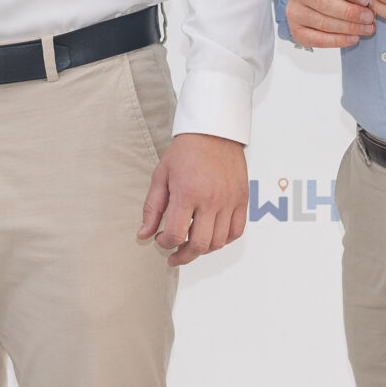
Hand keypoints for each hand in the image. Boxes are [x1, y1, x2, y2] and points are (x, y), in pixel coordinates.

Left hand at [137, 133, 247, 267]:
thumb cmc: (186, 150)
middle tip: (174, 256)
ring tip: (191, 245)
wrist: (213, 131)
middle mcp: (210, 199)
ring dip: (203, 249)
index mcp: (187, 193)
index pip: (175, 234)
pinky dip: (224, 240)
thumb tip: (143, 234)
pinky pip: (236, 231)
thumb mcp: (161, 176)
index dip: (165, 244)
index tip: (160, 239)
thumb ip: (152, 208)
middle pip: (199, 245)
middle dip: (183, 256)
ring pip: (218, 242)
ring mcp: (229, 200)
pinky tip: (212, 236)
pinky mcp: (242, 199)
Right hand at [285, 0, 374, 48]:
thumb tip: (370, 0)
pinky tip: (354, 39)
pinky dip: (338, 41)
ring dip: (349, 28)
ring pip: (323, 23)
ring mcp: (294, 11)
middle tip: (370, 18)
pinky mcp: (295, 30)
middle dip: (351, 12)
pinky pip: (318, 40)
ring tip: (367, 29)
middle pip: (325, 4)